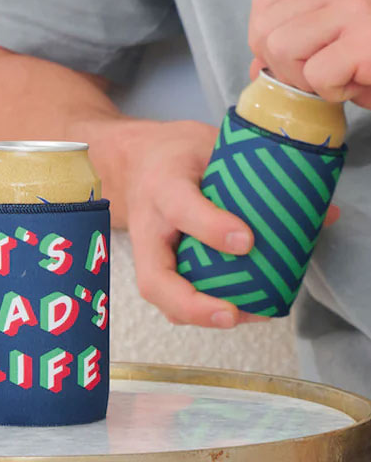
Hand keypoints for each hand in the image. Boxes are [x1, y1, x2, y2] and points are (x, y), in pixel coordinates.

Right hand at [113, 118, 266, 328]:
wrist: (136, 161)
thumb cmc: (178, 155)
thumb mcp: (212, 146)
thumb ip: (258, 174)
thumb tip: (325, 214)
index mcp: (163, 185)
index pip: (180, 207)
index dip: (211, 227)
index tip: (246, 241)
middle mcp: (149, 225)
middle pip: (153, 277)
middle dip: (190, 303)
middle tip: (231, 313)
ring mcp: (147, 251)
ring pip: (159, 295)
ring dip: (198, 315)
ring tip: (245, 316)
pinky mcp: (155, 266)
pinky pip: (171, 298)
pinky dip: (201, 311)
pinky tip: (239, 310)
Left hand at [248, 0, 370, 106]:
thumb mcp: (334, 47)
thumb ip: (292, 49)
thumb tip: (254, 66)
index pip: (263, 5)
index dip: (270, 42)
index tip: (306, 57)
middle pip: (265, 30)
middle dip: (285, 65)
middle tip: (324, 73)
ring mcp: (356, 8)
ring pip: (282, 49)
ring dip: (307, 79)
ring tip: (342, 76)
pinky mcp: (366, 39)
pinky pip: (316, 75)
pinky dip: (332, 92)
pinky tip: (360, 82)